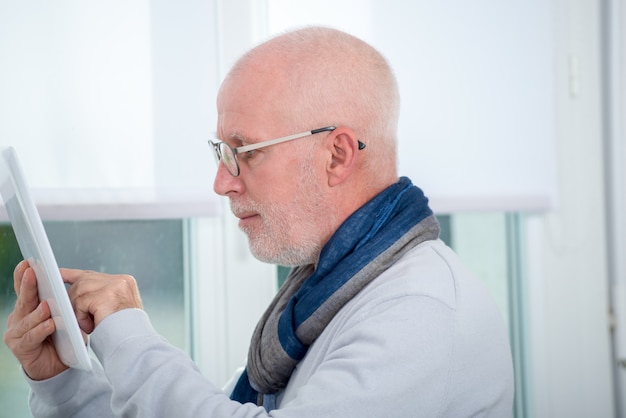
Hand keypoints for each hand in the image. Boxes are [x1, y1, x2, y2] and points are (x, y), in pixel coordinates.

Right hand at [3, 261, 68, 379]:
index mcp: (28, 307)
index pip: (25, 288)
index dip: (25, 275)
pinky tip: (50, 324)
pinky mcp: (20, 348)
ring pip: (27, 319)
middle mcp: (18, 318)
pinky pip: (32, 337)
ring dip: (38, 312)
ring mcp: (16, 333)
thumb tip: (69, 280)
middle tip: (32, 272)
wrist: (57, 367)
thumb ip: (61, 301)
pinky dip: (41, 330)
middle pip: (24, 300)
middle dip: (28, 285)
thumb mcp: (63, 315)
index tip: (29, 262)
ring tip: (48, 304)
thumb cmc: (61, 337)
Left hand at [62, 268, 142, 333]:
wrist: (135, 343)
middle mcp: (121, 280)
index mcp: (124, 281)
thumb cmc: (124, 331)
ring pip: (80, 290)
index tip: (59, 274)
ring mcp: (115, 286)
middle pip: (83, 281)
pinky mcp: (106, 296)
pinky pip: (82, 302)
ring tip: (88, 324)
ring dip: (78, 310)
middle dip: (73, 298)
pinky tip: (90, 326)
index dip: (72, 275)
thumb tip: (76, 293)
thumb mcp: (115, 309)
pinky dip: (81, 316)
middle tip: (75, 316)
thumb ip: (100, 297)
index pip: (93, 274)